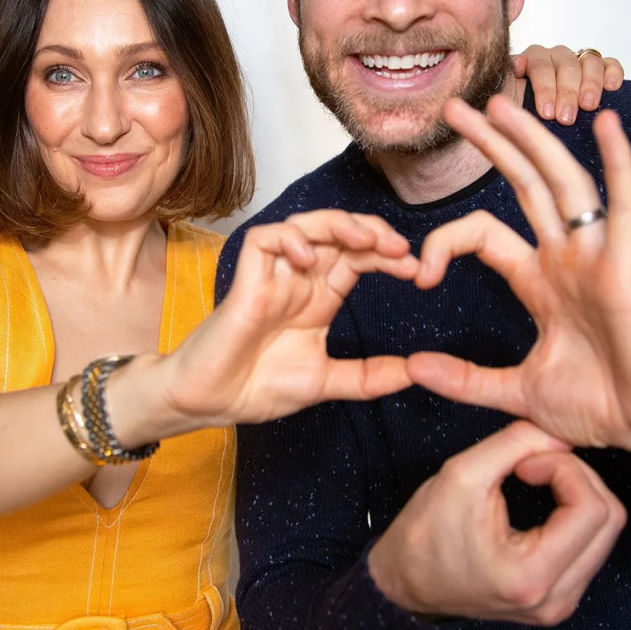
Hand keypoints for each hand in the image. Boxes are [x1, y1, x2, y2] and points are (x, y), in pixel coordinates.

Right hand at [161, 210, 419, 425]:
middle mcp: (299, 278)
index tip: (418, 271)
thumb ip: (369, 376)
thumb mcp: (327, 381)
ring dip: (339, 225)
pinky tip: (307, 257)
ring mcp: (273, 275)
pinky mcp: (246, 279)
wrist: (212, 404)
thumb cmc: (258, 387)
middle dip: (373, 232)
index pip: (359, 258)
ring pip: (306, 225)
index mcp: (320, 296)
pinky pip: (265, 239)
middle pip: (339, 233)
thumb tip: (416, 372)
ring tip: (367, 240)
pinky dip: (288, 239)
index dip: (388, 256)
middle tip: (401, 249)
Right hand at [368, 421, 625, 623]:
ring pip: (605, 532)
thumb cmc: (426, 531)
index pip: (592, 509)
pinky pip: (591, 545)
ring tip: (533, 478)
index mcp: (532, 575)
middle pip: (609, 520)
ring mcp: (562, 602)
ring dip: (576, 492)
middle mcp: (557, 598)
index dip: (564, 468)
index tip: (525, 461)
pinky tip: (541, 499)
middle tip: (532, 463)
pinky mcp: (561, 597)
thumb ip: (513, 444)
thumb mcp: (462, 474)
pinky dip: (572, 512)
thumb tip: (555, 430)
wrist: (407, 579)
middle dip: (575, 476)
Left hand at [408, 96, 630, 466]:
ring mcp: (598, 258)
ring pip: (564, 185)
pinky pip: (626, 209)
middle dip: (490, 145)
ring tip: (502, 103)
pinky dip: (619, 166)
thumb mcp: (519, 391)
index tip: (419, 276)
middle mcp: (566, 258)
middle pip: (523, 186)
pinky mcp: (629, 270)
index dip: (446, 242)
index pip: (483, 233)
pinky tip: (607, 125)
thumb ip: (466, 380)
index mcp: (538, 280)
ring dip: (533, 142)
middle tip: (456, 108)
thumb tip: (412, 368)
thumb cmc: (602, 405)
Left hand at [513, 45, 622, 124]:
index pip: (538, 64)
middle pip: (565, 65)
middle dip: (566, 93)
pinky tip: (612, 88)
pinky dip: (612, 73)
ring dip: (589, 84)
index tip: (546, 113)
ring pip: (588, 62)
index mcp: (528, 61)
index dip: (544, 87)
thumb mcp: (504, 109)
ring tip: (588, 107)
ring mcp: (577, 61)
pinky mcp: (601, 70)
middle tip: (565, 119)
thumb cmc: (516, 122)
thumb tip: (513, 69)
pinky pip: (610, 63)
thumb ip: (503, 91)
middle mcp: (553, 57)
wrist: (536, 131)